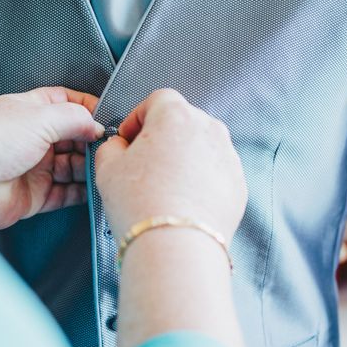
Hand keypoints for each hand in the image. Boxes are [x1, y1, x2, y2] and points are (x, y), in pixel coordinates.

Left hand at [0, 87, 103, 229]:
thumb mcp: (38, 118)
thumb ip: (74, 118)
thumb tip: (97, 124)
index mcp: (32, 111)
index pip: (68, 103)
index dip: (89, 109)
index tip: (108, 117)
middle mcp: (35, 138)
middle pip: (75, 137)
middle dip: (93, 141)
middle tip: (110, 147)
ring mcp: (36, 167)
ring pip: (74, 166)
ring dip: (89, 167)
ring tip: (103, 167)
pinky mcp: (36, 195)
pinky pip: (67, 194)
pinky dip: (82, 192)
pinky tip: (94, 187)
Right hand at [95, 89, 246, 244]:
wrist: (175, 245)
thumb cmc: (140, 203)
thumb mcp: (107, 166)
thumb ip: (111, 146)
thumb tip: (120, 146)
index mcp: (176, 115)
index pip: (156, 100)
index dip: (138, 118)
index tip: (128, 138)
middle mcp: (208, 129)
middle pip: (182, 121)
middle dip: (162, 137)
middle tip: (143, 163)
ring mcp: (228, 156)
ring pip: (201, 147)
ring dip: (183, 158)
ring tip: (163, 186)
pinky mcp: (238, 184)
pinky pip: (215, 173)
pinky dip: (200, 180)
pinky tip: (181, 200)